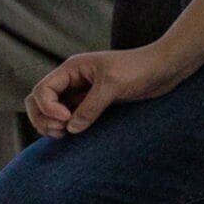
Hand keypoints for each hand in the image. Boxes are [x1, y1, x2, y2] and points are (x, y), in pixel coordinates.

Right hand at [26, 45, 177, 138]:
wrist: (164, 68)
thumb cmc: (139, 68)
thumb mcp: (113, 85)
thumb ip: (91, 107)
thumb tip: (71, 128)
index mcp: (72, 69)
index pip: (42, 90)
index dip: (47, 108)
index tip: (65, 119)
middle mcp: (72, 80)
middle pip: (39, 101)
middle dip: (42, 118)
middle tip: (61, 132)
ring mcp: (81, 92)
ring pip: (52, 111)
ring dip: (51, 124)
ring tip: (65, 134)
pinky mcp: (93, 103)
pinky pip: (70, 116)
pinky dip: (67, 126)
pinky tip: (75, 133)